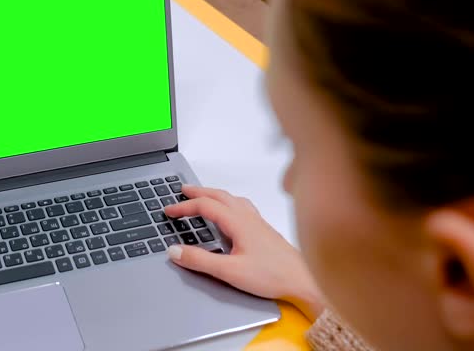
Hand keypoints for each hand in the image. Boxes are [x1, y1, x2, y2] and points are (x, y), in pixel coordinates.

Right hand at [164, 185, 324, 321]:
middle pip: (219, 196)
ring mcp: (258, 223)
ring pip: (232, 199)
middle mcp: (249, 218)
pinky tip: (231, 214)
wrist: (304, 282)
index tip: (169, 211)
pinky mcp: (265, 231)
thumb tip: (175, 251)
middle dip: (198, 192)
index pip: (205, 206)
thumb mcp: (230, 271)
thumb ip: (200, 260)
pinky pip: (243, 207)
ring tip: (204, 197)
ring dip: (214, 195)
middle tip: (182, 191)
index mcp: (238, 222)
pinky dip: (229, 203)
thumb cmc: (273, 276)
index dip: (184, 207)